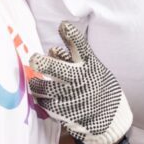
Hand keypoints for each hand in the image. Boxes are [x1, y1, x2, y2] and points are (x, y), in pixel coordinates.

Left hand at [29, 22, 131, 143]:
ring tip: (35, 82)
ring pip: (46, 88)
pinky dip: (42, 98)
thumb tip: (51, 50)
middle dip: (45, 64)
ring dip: (36, 84)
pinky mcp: (66, 113)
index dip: (72, 36)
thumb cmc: (96, 85)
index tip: (63, 25)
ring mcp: (74, 97)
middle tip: (33, 59)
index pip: (81, 47)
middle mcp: (82, 80)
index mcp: (90, 65)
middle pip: (61, 70)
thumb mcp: (91, 68)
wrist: (109, 118)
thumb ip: (71, 59)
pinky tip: (43, 96)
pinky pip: (45, 103)